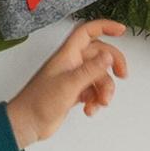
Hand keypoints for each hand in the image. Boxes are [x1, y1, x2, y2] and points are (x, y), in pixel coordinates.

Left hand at [6, 17, 127, 148]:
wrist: (27, 124)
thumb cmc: (39, 102)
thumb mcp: (69, 84)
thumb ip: (91, 69)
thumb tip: (108, 56)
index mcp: (67, 55)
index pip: (88, 32)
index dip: (105, 27)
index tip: (122, 30)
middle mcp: (71, 64)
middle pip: (99, 54)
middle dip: (113, 64)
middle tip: (122, 75)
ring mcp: (72, 79)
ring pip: (98, 76)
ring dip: (104, 90)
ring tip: (100, 103)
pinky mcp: (73, 94)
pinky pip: (92, 91)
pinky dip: (95, 100)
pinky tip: (90, 110)